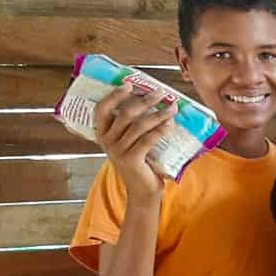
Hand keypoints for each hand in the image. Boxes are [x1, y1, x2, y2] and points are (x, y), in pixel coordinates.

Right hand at [92, 83, 175, 202]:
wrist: (143, 190)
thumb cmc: (140, 163)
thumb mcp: (130, 143)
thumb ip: (131, 127)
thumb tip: (152, 102)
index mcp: (102, 134)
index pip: (101, 109)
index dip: (114, 95)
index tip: (129, 84)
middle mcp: (106, 141)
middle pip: (125, 114)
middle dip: (145, 101)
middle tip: (161, 93)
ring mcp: (117, 151)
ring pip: (139, 126)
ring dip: (158, 114)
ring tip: (173, 108)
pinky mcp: (131, 160)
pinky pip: (147, 140)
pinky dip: (160, 130)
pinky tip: (170, 124)